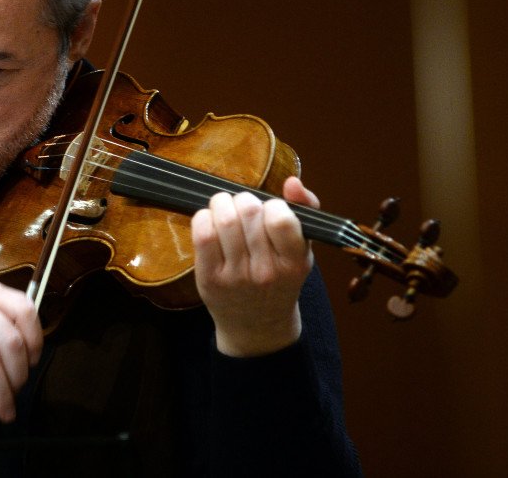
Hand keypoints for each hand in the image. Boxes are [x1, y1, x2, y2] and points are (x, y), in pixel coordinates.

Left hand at [191, 176, 318, 356]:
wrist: (257, 325)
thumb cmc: (280, 278)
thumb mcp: (302, 249)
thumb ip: (305, 210)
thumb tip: (292, 182)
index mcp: (294, 263)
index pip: (280, 218)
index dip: (272, 204)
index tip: (269, 210)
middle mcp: (266, 272)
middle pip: (247, 212)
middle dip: (244, 200)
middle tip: (244, 208)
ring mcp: (235, 277)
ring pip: (223, 218)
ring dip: (222, 203)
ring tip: (226, 209)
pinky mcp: (209, 279)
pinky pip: (202, 234)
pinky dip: (204, 217)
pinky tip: (210, 221)